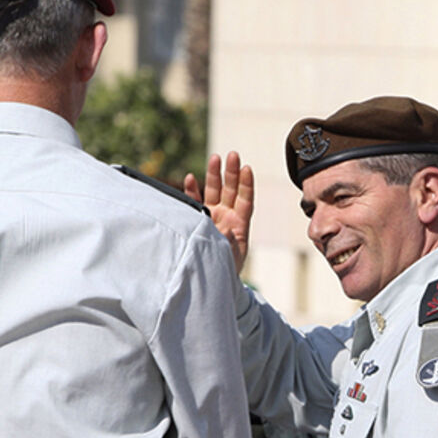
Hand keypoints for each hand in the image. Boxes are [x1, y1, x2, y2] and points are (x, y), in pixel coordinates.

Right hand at [184, 152, 253, 273]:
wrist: (212, 283)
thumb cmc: (225, 272)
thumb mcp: (230, 259)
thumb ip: (228, 244)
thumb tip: (226, 230)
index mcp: (240, 225)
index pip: (245, 200)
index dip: (246, 185)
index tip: (247, 169)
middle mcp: (227, 217)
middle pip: (231, 191)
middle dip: (231, 173)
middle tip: (233, 155)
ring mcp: (212, 217)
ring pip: (214, 192)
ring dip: (214, 175)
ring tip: (215, 158)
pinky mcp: (198, 220)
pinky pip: (195, 202)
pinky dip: (192, 191)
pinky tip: (191, 178)